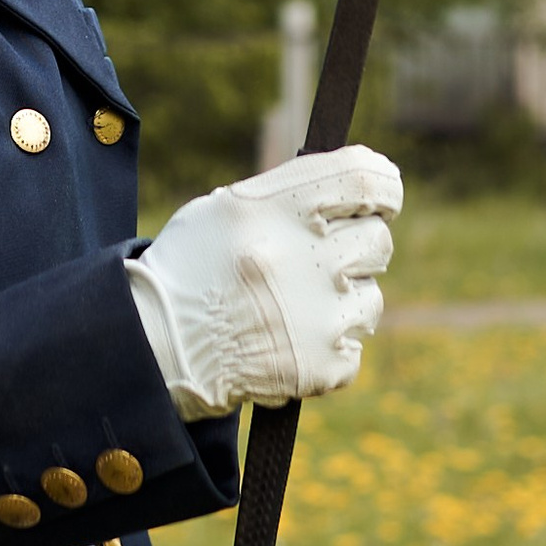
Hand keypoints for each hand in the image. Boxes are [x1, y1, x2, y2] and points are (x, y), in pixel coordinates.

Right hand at [126, 144, 399, 418]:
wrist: (159, 346)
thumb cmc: (196, 267)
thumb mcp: (228, 207)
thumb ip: (293, 193)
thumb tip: (364, 188)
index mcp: (276, 208)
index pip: (363, 181)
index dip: (385, 187)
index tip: (385, 199)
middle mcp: (302, 257)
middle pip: (378, 240)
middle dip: (358, 250)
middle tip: (321, 264)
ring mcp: (317, 315)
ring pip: (370, 298)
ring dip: (343, 303)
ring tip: (292, 310)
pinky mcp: (323, 364)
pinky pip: (354, 347)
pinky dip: (328, 348)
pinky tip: (287, 343)